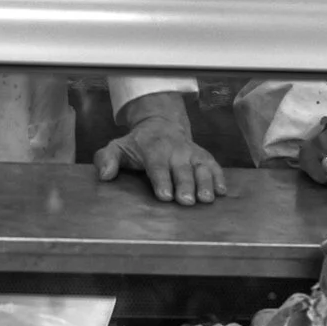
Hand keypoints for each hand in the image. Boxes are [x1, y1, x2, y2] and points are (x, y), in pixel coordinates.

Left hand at [95, 93, 227, 205]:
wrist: (161, 124)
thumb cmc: (137, 144)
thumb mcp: (117, 147)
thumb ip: (106, 159)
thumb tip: (104, 175)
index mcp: (153, 149)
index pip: (157, 166)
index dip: (161, 180)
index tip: (165, 195)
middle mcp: (175, 151)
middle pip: (182, 170)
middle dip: (185, 185)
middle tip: (187, 201)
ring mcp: (192, 153)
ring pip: (201, 167)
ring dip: (205, 182)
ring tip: (207, 199)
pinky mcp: (204, 157)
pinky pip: (214, 166)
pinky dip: (219, 177)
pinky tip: (222, 191)